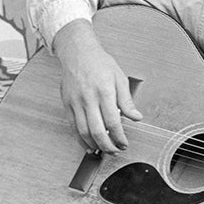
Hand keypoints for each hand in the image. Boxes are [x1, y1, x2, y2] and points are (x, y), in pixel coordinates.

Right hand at [53, 19, 141, 153]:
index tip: (124, 143)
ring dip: (95, 145)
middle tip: (116, 151)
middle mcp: (88, 98)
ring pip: (83, 132)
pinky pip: (73, 127)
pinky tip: (89, 145)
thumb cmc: (100, 63)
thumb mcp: (120, 78)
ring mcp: (75, 102)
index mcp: (104, 91)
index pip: (113, 122)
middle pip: (97, 131)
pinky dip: (81, 139)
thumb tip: (137, 117)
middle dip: (108, 146)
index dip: (120, 137)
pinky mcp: (67, 104)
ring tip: (104, 150)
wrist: (77, 53)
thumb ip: (127, 101)